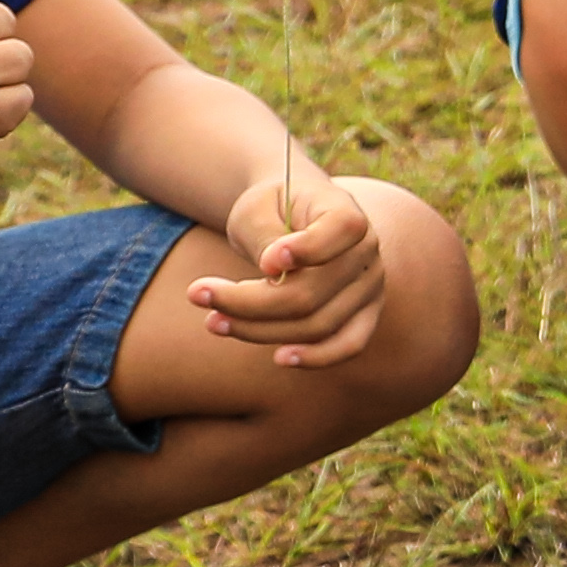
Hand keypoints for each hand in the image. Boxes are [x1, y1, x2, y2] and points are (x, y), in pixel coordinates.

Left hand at [195, 151, 395, 368]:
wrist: (293, 218)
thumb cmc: (270, 209)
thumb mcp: (255, 209)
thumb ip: (265, 236)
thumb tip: (273, 274)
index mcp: (347, 211)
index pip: (341, 231)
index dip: (306, 250)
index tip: (264, 262)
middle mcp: (367, 252)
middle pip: (311, 292)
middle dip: (247, 301)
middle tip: (197, 294)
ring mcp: (369, 287)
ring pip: (317, 324)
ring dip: (260, 329)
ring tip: (212, 321)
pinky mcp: (362, 315)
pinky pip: (348, 344)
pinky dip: (316, 357)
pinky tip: (279, 357)